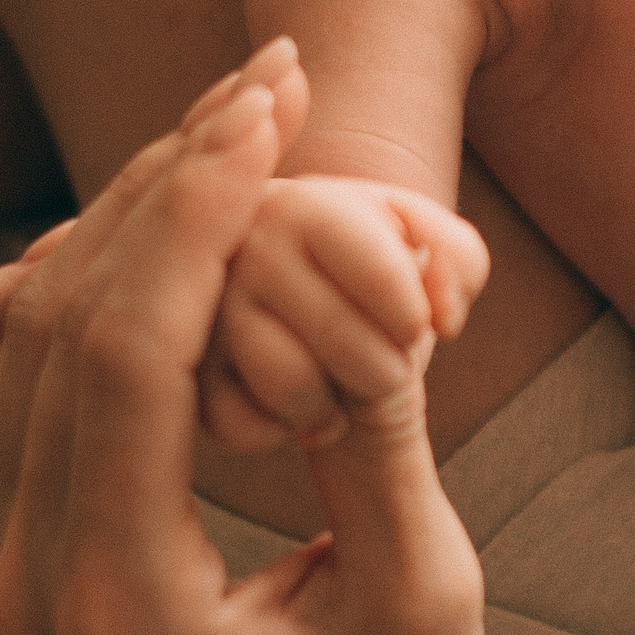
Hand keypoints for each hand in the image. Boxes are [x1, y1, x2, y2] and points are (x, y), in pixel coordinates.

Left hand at [0, 43, 486, 634]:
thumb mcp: (421, 599)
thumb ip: (380, 439)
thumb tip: (377, 281)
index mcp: (114, 599)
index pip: (125, 346)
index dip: (198, 202)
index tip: (274, 102)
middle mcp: (22, 585)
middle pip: (58, 319)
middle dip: (166, 176)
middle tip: (268, 79)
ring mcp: (0, 580)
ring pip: (9, 343)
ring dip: (110, 222)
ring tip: (216, 136)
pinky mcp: (14, 570)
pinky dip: (37, 300)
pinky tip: (116, 244)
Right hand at [203, 49, 488, 452]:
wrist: (306, 293)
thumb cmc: (377, 265)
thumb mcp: (433, 245)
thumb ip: (457, 262)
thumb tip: (439, 316)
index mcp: (306, 201)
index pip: (385, 274)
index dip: (412, 316)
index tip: (415, 325)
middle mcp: (239, 244)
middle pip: (340, 337)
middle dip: (383, 370)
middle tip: (384, 367)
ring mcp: (199, 307)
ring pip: (289, 386)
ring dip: (331, 406)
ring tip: (338, 389)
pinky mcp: (177, 367)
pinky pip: (238, 426)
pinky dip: (275, 432)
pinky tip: (287, 410)